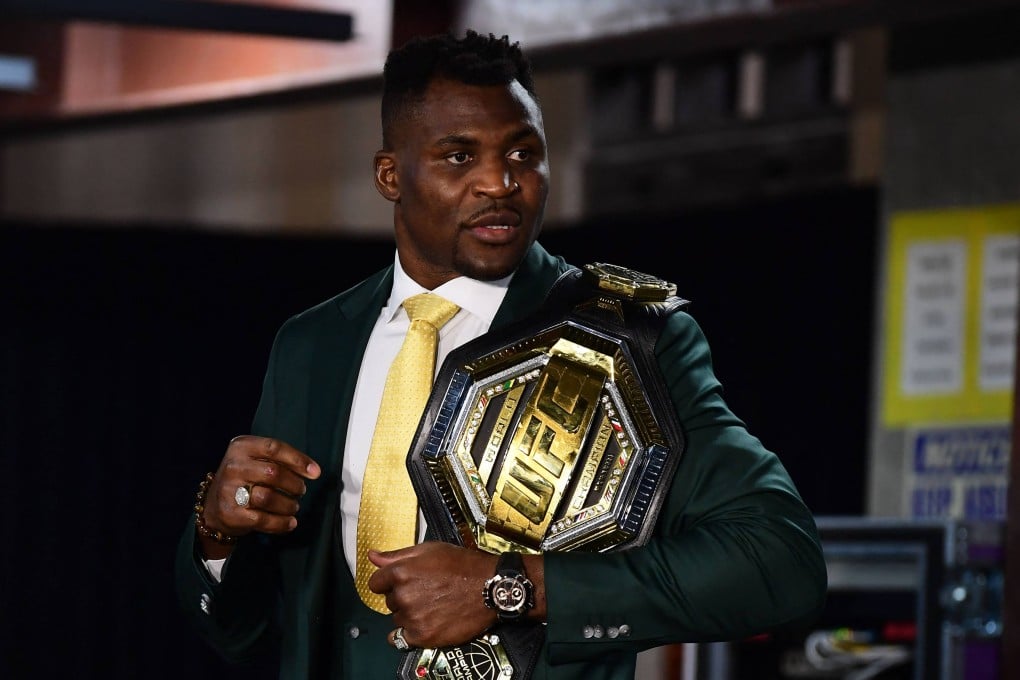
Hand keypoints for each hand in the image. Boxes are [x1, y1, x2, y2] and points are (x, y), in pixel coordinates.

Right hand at [198, 435, 320, 557]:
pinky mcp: (231, 513)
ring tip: (294, 506)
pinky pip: (263, 519)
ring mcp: (229, 490)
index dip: (298, 460)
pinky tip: (290, 522)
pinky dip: (281, 523)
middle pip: (274, 473)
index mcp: (241, 446)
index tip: (315, 473)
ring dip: (289, 504)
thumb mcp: (255, 459)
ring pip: (269, 497)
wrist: (213, 506)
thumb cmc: (244, 478)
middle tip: (300, 491)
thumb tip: (314, 470)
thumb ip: (280, 460)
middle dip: (294, 484)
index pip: (274, 448)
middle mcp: (233, 466)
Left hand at [369, 542, 498, 648]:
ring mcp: (413, 617)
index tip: (401, 583)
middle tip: (425, 591)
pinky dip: (409, 634)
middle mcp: (404, 595)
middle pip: (389, 600)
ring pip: (397, 618)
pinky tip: (423, 623)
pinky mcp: (423, 636)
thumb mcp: (430, 550)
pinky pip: (400, 640)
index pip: (376, 583)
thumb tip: (373, 556)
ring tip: (432, 605)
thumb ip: (397, 555)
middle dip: (402, 596)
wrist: (490, 588)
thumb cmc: (463, 566)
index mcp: (402, 571)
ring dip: (409, 614)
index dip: (389, 582)